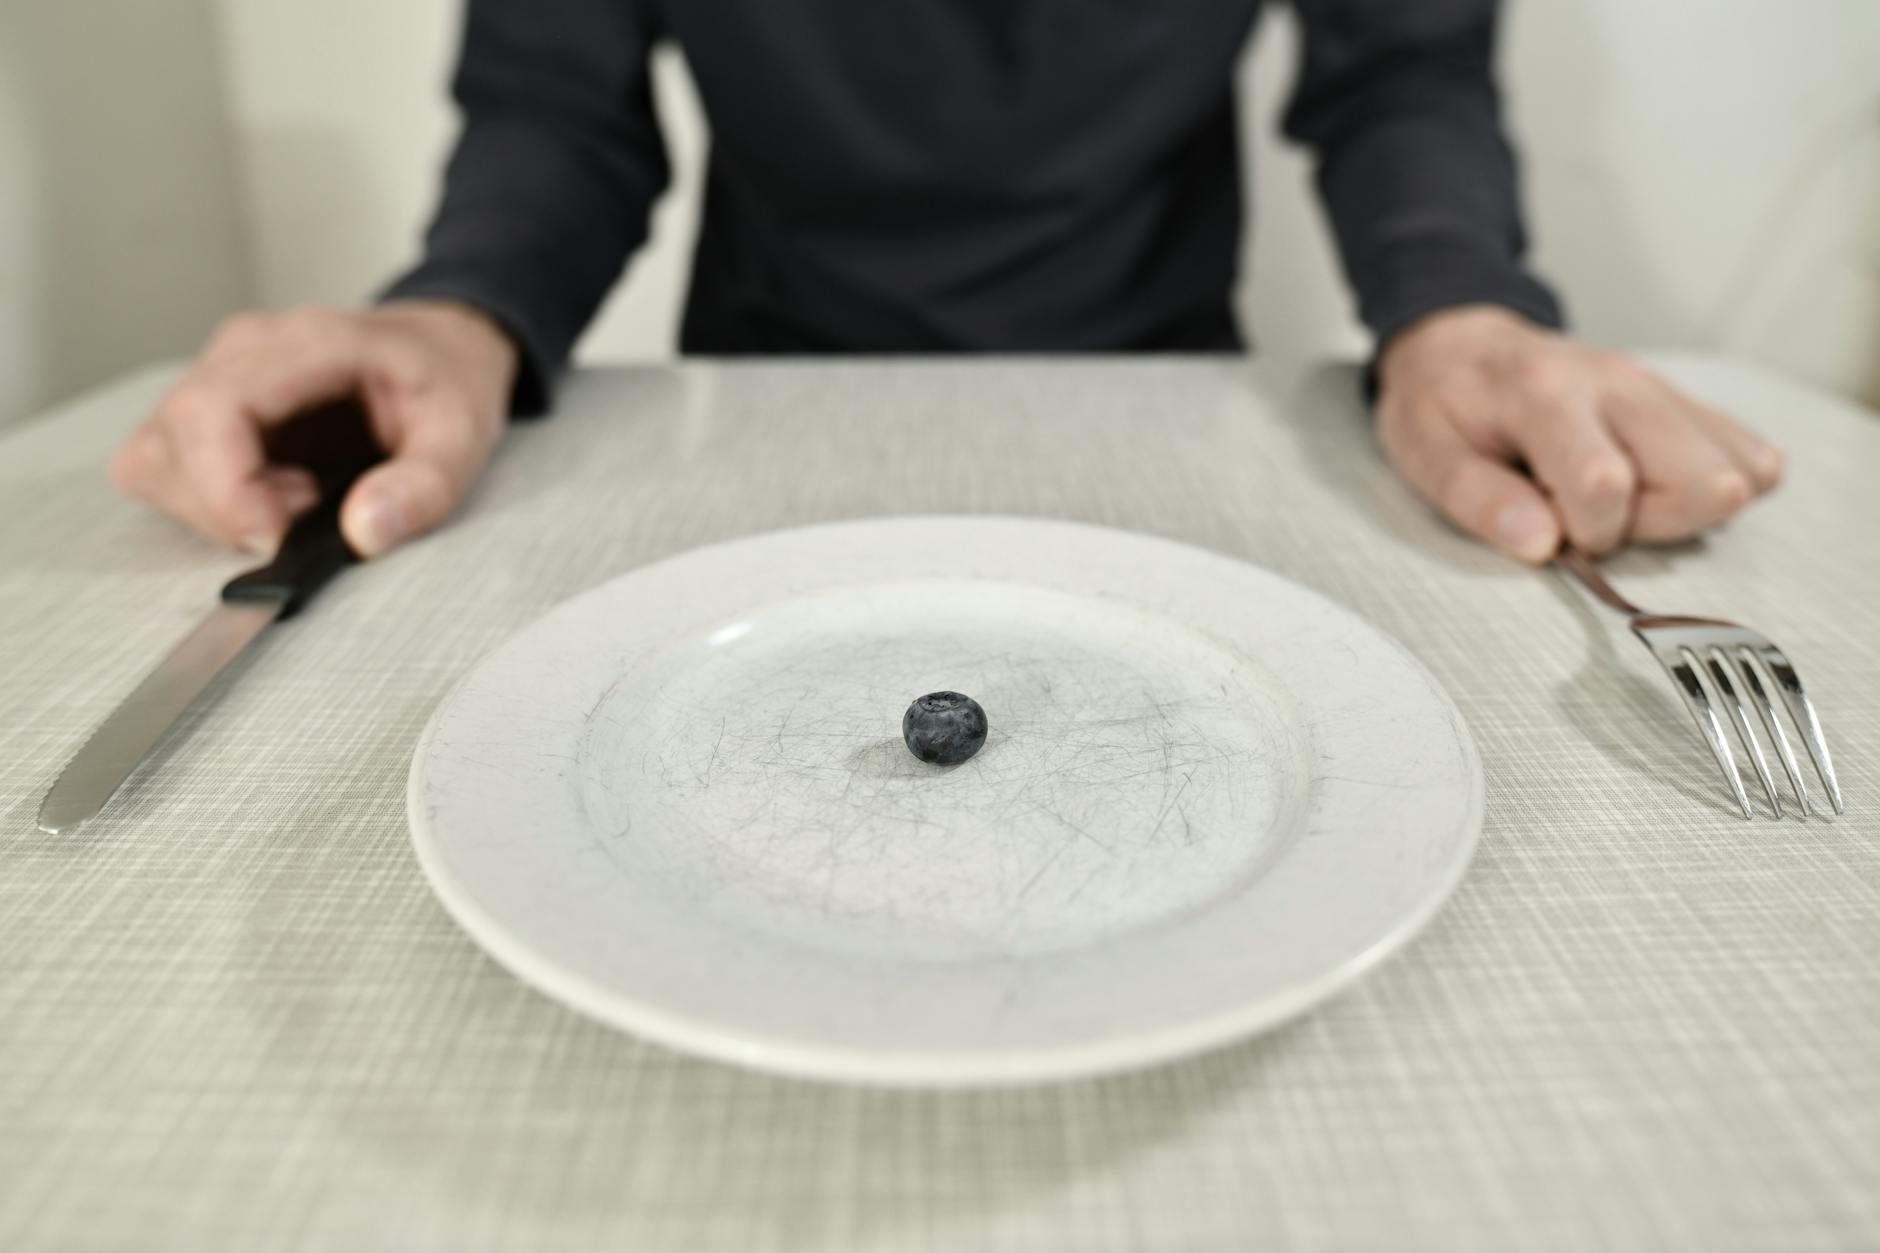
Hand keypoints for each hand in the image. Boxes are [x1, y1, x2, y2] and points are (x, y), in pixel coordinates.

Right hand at [111, 300, 517, 557]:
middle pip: (169, 439)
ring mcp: (222, 373)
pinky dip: (210, 500)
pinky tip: (276, 496)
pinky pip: (168, 463)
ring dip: (212, 506)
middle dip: (224, 509)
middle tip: (305, 519)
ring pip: (155, 455)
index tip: (275, 537)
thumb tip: (363, 533)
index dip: (224, 488)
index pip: (212, 408)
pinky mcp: (215, 406)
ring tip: (297, 503)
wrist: (444, 345)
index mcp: (309, 343)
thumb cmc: (449, 380)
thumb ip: (423, 487)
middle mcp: (247, 349)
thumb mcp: (464, 436)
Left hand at [1374, 305, 1782, 562]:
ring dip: (1680, 509)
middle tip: (1583, 511)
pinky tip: (1654, 482)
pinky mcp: (1687, 401)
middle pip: (1702, 484)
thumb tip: (1542, 546)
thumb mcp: (1426, 455)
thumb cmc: (1442, 405)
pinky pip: (1752, 457)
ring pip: (1739, 476)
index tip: (1546, 525)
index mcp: (1546, 394)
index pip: (1606, 483)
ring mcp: (1662, 389)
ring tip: (1615, 494)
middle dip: (1648, 525)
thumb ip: (1479, 500)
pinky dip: (1713, 487)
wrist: (1465, 343)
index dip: (1584, 531)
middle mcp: (1620, 384)